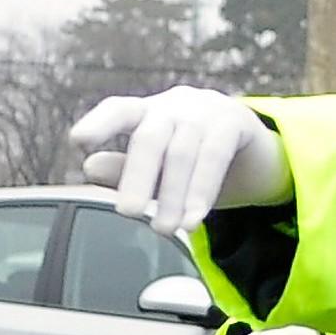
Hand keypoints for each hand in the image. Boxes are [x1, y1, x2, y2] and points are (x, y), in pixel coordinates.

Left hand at [68, 85, 285, 234]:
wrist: (257, 158)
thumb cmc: (196, 163)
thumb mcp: (159, 173)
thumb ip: (125, 170)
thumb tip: (89, 167)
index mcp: (149, 112)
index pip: (119, 111)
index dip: (100, 124)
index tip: (79, 141)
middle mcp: (175, 105)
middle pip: (150, 137)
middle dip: (137, 177)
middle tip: (128, 212)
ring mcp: (207, 110)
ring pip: (183, 153)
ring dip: (173, 196)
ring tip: (164, 229)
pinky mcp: (236, 122)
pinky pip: (215, 156)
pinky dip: (202, 191)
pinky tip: (193, 219)